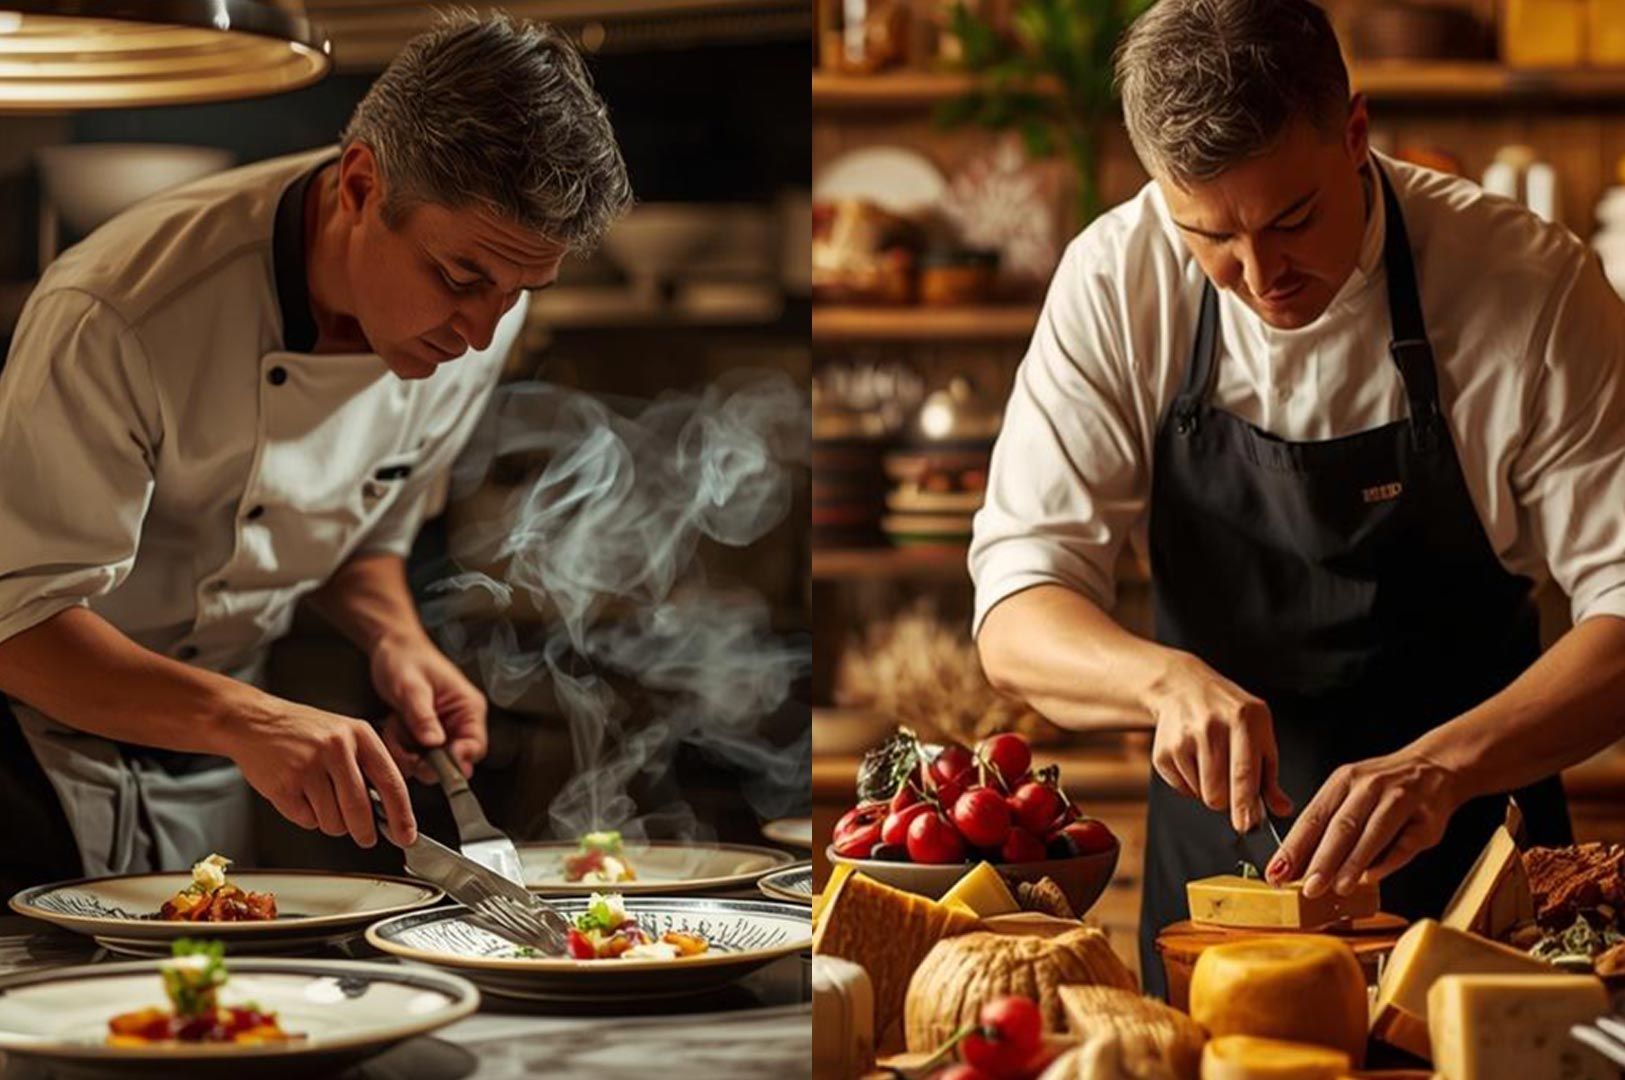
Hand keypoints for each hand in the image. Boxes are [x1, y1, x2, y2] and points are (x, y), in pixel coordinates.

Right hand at [226, 699, 414, 848]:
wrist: (254, 721)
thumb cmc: (302, 730)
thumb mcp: (344, 733)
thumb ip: (366, 765)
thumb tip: (388, 808)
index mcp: (359, 734)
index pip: (391, 783)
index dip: (402, 815)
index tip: (406, 835)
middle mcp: (337, 748)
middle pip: (360, 810)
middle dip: (365, 832)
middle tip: (366, 837)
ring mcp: (308, 767)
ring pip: (333, 821)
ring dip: (331, 823)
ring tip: (320, 800)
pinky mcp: (284, 785)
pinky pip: (307, 821)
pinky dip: (307, 817)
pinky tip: (300, 796)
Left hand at [369, 632, 488, 783]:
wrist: (390, 648)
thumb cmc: (405, 659)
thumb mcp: (411, 687)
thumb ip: (422, 716)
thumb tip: (434, 743)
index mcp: (469, 709)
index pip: (475, 748)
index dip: (455, 761)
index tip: (428, 762)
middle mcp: (461, 723)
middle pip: (452, 762)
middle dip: (424, 760)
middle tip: (403, 748)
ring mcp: (443, 731)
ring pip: (429, 762)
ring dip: (407, 753)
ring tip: (394, 727)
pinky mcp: (426, 735)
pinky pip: (415, 755)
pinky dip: (400, 748)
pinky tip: (392, 727)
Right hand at [1147, 652, 1292, 831]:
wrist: (1183, 687)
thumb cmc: (1229, 713)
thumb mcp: (1259, 732)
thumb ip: (1270, 774)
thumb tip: (1282, 808)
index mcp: (1242, 719)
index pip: (1243, 771)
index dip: (1245, 802)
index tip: (1246, 824)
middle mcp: (1210, 726)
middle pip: (1217, 792)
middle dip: (1227, 799)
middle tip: (1231, 783)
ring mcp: (1183, 738)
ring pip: (1200, 794)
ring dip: (1209, 789)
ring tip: (1211, 764)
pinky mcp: (1162, 751)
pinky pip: (1181, 788)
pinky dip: (1190, 782)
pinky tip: (1193, 759)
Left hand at [1267, 745, 1463, 896]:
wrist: (1435, 767)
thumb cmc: (1384, 787)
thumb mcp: (1350, 793)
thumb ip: (1327, 825)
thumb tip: (1298, 865)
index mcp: (1343, 781)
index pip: (1313, 817)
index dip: (1294, 846)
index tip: (1278, 871)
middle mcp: (1369, 787)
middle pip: (1341, 826)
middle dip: (1322, 860)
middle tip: (1307, 887)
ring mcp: (1399, 800)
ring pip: (1372, 834)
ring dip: (1352, 863)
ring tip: (1337, 888)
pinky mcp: (1427, 819)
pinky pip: (1404, 844)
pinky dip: (1387, 862)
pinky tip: (1371, 877)